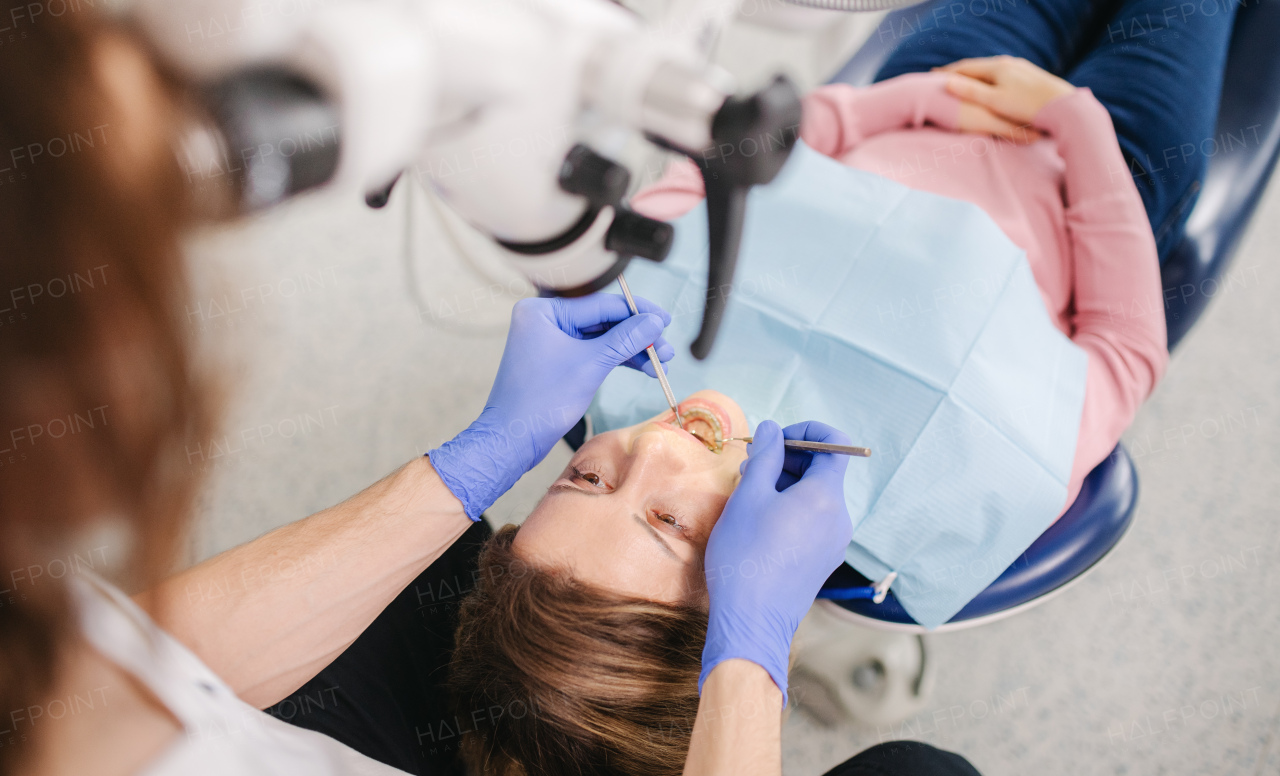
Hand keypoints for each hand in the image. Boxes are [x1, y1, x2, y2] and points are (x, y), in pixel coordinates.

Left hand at [430, 293, 672, 519]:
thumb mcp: (591, 365)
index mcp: (543, 310)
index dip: (637, 312)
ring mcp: (551, 340)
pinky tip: (643, 368)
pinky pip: (593, 353)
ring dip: (631, 350)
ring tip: (661, 363)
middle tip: (665, 349)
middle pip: (603, 320)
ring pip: (602, 338)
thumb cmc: (541, 401)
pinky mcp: (558, 360)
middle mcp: (545, 319)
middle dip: (637, 336)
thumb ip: (625, 339)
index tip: (664, 320)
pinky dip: (617, 360)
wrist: (512, 440)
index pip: (601, 304)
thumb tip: (655, 322)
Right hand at [701, 420, 853, 699]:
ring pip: (816, 498)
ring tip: (750, 496)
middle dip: (789, 460)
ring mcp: (834, 542)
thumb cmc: (745, 555)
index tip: (775, 440)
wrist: (752, 621)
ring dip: (786, 486)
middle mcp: (839, 518)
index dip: (807, 432)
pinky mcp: (823, 561)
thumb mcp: (748, 496)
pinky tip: (761, 523)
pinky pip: (813, 522)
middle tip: (751, 466)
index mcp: (826, 496)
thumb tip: (772, 429)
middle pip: (824, 471)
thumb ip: (764, 456)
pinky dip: (792, 510)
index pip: (836, 445)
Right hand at [937, 56, 1075, 141]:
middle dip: (961, 72)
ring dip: (977, 75)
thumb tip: (947, 82)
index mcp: (997, 68)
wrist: (1064, 106)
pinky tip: (994, 85)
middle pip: (979, 66)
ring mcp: (1022, 68)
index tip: (933, 75)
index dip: (948, 73)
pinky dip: (991, 79)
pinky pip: (1004, 75)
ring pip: (993, 70)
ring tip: (967, 80)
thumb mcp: (994, 102)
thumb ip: (970, 92)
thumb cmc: (1027, 106)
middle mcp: (1009, 63)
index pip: (966, 67)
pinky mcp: (1032, 76)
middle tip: (946, 75)